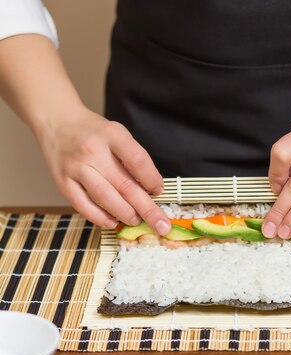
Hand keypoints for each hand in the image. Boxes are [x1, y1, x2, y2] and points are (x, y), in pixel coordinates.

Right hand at [38, 107, 168, 230]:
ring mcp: (76, 167)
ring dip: (125, 214)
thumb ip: (131, 158)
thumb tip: (150, 191)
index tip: (159, 191)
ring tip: (136, 220)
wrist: (56, 121)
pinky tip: (112, 222)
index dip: (152, 180)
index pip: (138, 161)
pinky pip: (83, 205)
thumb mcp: (116, 134)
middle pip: (126, 185)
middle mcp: (93, 150)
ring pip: (106, 197)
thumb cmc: (92, 132)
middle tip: (161, 225)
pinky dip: (100, 218)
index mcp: (112, 135)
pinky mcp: (62, 181)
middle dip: (147, 209)